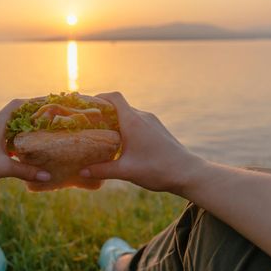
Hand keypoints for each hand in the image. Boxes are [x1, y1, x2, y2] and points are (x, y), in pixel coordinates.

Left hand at [0, 99, 50, 193]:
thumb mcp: (2, 169)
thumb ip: (26, 171)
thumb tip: (47, 176)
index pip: (17, 105)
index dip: (33, 102)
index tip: (46, 101)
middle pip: (8, 116)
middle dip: (23, 121)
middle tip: (37, 128)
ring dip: (9, 133)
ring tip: (20, 144)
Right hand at [79, 92, 204, 192]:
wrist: (188, 173)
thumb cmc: (157, 169)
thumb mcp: (126, 171)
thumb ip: (101, 170)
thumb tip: (81, 171)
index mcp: (133, 121)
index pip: (113, 97)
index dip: (98, 98)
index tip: (85, 106)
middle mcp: (143, 117)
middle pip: (119, 106)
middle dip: (103, 113)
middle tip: (88, 124)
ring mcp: (152, 122)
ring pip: (129, 115)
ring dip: (115, 121)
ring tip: (102, 135)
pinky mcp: (158, 130)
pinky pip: (138, 122)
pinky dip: (126, 127)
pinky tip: (122, 144)